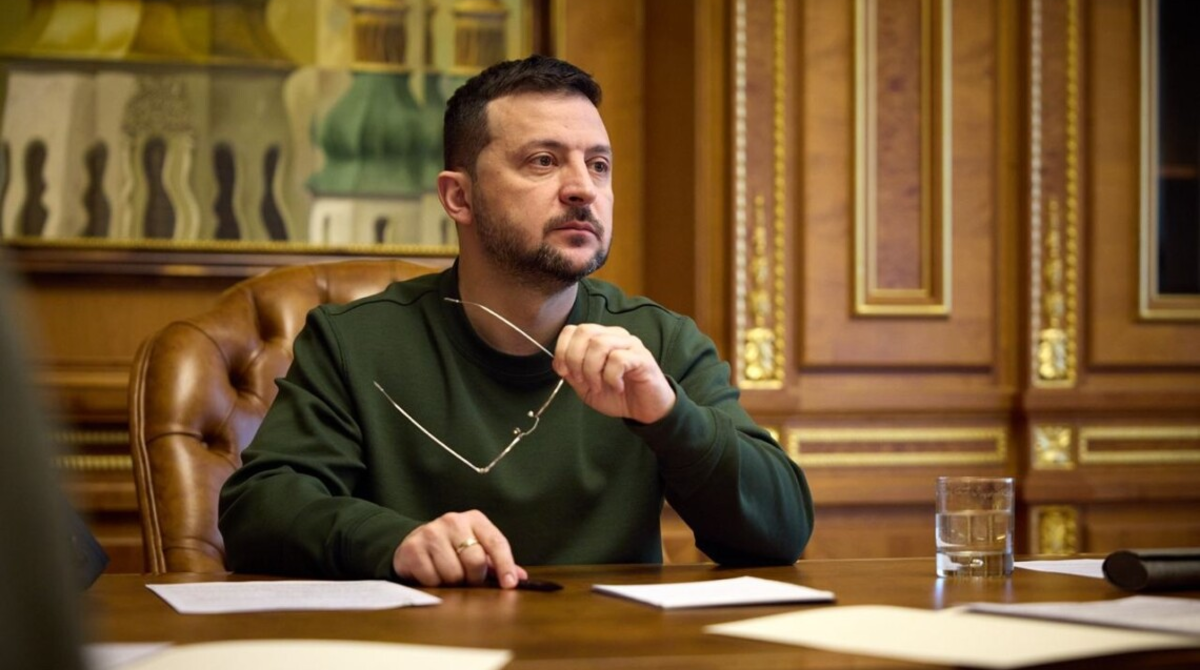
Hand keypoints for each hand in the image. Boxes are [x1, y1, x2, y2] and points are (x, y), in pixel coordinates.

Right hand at [393, 510, 527, 587]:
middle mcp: (453, 521)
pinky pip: (432, 580)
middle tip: (468, 580)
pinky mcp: (413, 548)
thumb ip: (497, 562)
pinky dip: (434, 584)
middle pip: (475, 560)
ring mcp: (431, 533)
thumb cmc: (453, 548)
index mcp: (475, 519)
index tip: (510, 585)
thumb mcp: (477, 548)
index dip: (505, 565)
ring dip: (453, 583)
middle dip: (474, 577)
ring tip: (448, 575)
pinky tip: (432, 574)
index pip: (496, 542)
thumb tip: (520, 578)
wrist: (415, 542)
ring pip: (453, 574)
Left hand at [553, 324, 675, 423]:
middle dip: (575, 359)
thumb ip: (572, 373)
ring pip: (600, 344)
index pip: (573, 329)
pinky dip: (611, 377)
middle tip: (581, 381)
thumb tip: (559, 363)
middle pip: (585, 331)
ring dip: (592, 370)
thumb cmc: (617, 395)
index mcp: (600, 338)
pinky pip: (618, 359)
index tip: (565, 373)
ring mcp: (630, 344)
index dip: (562, 350)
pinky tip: (617, 387)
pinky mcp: (642, 357)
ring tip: (598, 386)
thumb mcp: (586, 386)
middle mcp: (614, 335)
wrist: (645, 409)